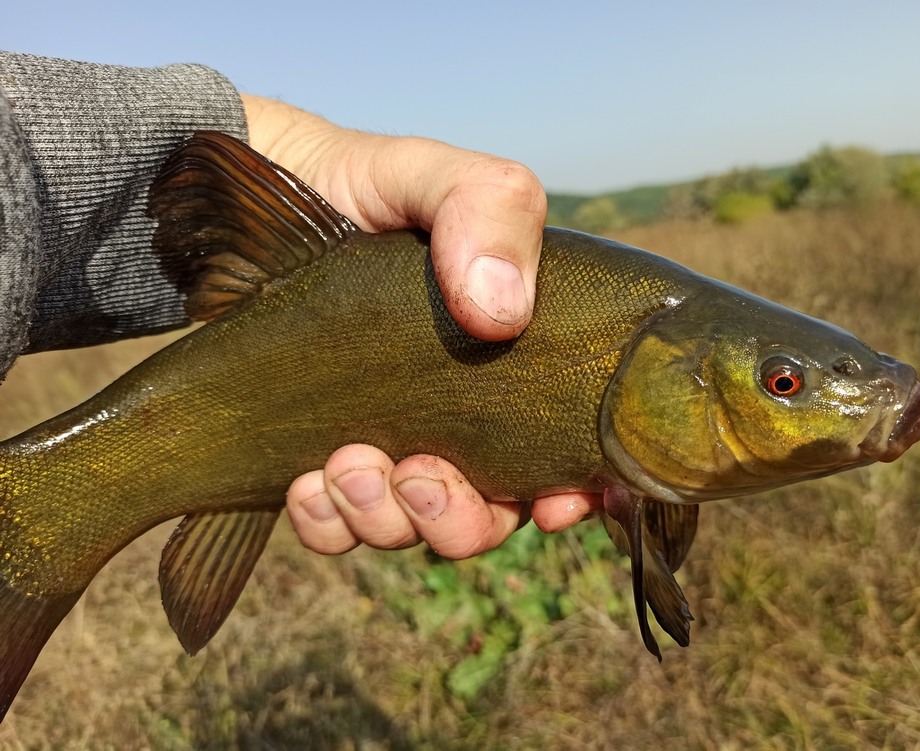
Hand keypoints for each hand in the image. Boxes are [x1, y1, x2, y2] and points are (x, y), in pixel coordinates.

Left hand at [242, 96, 601, 557]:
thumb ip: (491, 208)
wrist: (261, 196)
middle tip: (417, 476)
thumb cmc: (365, 186)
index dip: (574, 495)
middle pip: (490, 515)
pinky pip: (336, 528)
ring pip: (412, 530)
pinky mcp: (319, 457)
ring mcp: (389, 442)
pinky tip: (307, 482)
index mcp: (512, 363)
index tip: (552, 503)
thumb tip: (501, 314)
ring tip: (348, 465)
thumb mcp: (435, 176)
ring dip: (387, 519)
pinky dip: (328, 522)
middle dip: (459, 519)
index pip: (569, 454)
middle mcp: (459, 416)